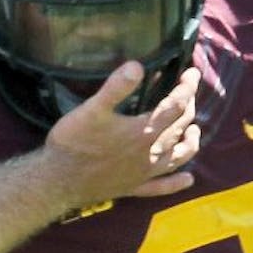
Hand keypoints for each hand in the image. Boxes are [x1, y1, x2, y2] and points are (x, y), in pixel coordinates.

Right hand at [45, 63, 200, 206]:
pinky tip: (188, 180)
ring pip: (178, 157)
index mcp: (143, 131)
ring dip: (190, 143)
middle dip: (188, 108)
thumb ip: (116, 88)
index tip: (191, 73)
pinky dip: (177, 183)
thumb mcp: (92, 109)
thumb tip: (137, 65)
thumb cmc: (73, 142)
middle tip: (188, 94)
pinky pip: (162, 187)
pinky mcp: (134, 187)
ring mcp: (144, 172)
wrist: (58, 181)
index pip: (175, 106)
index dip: (187, 88)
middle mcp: (150, 152)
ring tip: (194, 131)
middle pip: (179, 128)